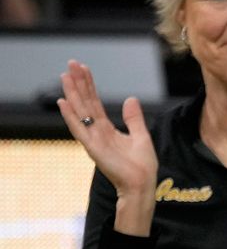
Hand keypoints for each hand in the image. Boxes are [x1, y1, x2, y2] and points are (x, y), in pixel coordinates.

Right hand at [56, 60, 157, 196]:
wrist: (141, 184)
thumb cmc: (141, 166)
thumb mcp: (141, 136)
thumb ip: (133, 118)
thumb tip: (130, 99)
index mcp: (107, 129)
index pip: (94, 102)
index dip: (89, 85)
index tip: (83, 68)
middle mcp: (97, 132)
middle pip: (85, 103)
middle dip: (78, 83)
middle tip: (71, 64)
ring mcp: (93, 139)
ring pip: (79, 112)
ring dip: (71, 94)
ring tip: (65, 76)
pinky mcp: (92, 148)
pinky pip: (79, 129)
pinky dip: (70, 116)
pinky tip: (63, 102)